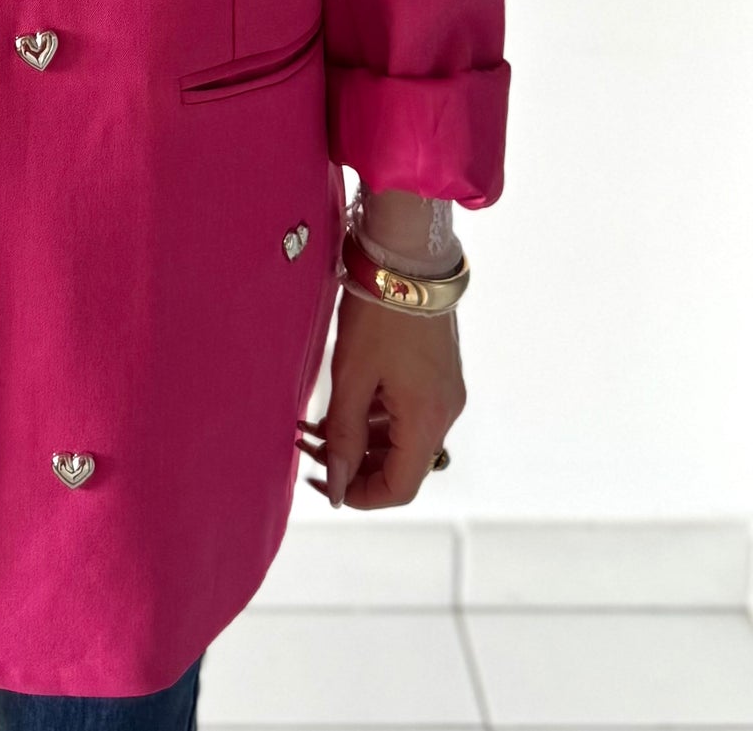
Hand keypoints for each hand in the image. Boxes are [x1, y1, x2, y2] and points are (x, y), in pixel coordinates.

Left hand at [297, 296, 465, 508]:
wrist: (409, 256)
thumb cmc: (379, 313)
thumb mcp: (352, 375)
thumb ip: (343, 434)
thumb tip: (336, 487)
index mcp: (427, 420)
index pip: (399, 488)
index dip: (359, 496)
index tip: (323, 485)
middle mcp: (444, 413)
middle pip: (401, 465)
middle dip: (353, 464)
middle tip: (308, 446)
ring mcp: (444, 393)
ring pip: (401, 439)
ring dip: (361, 439)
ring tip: (314, 424)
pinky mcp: (438, 375)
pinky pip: (406, 413)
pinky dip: (375, 417)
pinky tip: (341, 403)